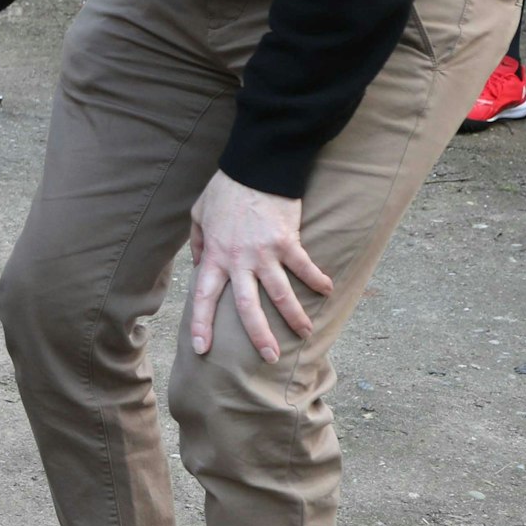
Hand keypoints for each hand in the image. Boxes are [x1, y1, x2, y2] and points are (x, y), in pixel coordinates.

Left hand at [187, 169, 333, 363]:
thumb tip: (198, 264)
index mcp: (215, 256)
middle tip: (267, 357)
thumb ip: (198, 242)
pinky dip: (317, 280)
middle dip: (258, 335)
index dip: (201, 323)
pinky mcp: (288, 241)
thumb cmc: (224, 191)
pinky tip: (327, 291)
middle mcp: (238, 260)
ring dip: (294, 317)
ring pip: (280, 293)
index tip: (200, 348)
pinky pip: (304, 266)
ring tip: (305, 334)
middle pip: (247, 307)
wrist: (253, 169)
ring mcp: (264, 252)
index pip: (203, 296)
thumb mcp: (199, 214)